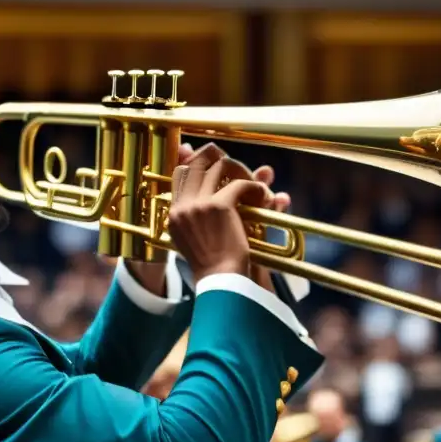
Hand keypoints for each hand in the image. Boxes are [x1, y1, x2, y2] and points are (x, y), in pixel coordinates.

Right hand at [168, 143, 271, 281]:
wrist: (223, 282)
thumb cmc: (220, 265)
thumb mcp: (213, 233)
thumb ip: (219, 205)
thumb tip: (238, 179)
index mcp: (174, 215)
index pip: (179, 173)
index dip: (198, 162)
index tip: (218, 162)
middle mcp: (182, 206)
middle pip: (197, 162)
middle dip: (220, 159)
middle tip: (239, 169)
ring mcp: (199, 204)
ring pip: (221, 167)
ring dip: (242, 173)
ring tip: (255, 188)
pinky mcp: (219, 206)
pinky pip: (241, 183)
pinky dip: (257, 188)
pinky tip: (267, 198)